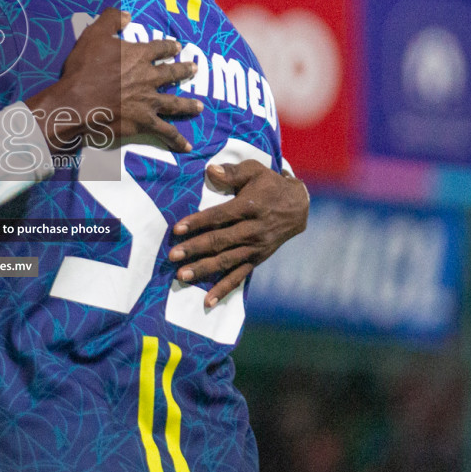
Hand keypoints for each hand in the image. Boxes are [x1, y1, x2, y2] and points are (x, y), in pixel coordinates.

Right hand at [25, 8, 201, 153]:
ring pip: (175, 103)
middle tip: (194, 69)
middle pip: (172, 74)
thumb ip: (111, 20)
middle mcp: (149, 77)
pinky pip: (165, 132)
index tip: (177, 46)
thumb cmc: (84, 68)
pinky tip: (186, 147)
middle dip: (185, 71)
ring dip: (188, 105)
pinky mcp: (145, 122)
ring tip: (199, 107)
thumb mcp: (94, 34)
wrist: (78, 101)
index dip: (169, 46)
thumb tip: (127, 14)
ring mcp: (150, 101)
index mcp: (139, 56)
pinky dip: (177, 140)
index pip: (160, 48)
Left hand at [168, 161, 308, 307]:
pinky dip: (223, 290)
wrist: (298, 207)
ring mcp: (255, 248)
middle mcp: (253, 230)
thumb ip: (232, 172)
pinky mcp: (257, 260)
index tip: (177, 228)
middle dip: (195, 249)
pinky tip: (208, 301)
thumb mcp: (255, 170)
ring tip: (182, 276)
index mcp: (250, 207)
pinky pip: (239, 277)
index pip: (220, 216)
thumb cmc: (270, 185)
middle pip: (221, 241)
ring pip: (227, 261)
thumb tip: (210, 170)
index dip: (198, 222)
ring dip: (204, 270)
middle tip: (173, 255)